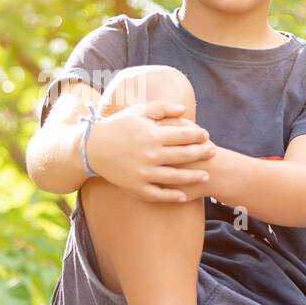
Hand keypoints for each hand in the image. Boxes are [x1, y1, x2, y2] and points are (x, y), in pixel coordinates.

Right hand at [84, 100, 216, 202]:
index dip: (198, 135)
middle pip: (184, 155)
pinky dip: (173, 196)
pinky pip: (159, 194)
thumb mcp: (138, 111)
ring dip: (194, 177)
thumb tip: (184, 110)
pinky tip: (184, 196)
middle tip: (213, 152)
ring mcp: (144, 173)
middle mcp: (150, 154)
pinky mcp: (136, 187)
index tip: (206, 135)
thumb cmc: (118, 127)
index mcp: (152, 134)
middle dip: (202, 153)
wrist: (92, 148)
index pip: (184, 135)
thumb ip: (162, 107)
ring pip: (176, 177)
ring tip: (205, 175)